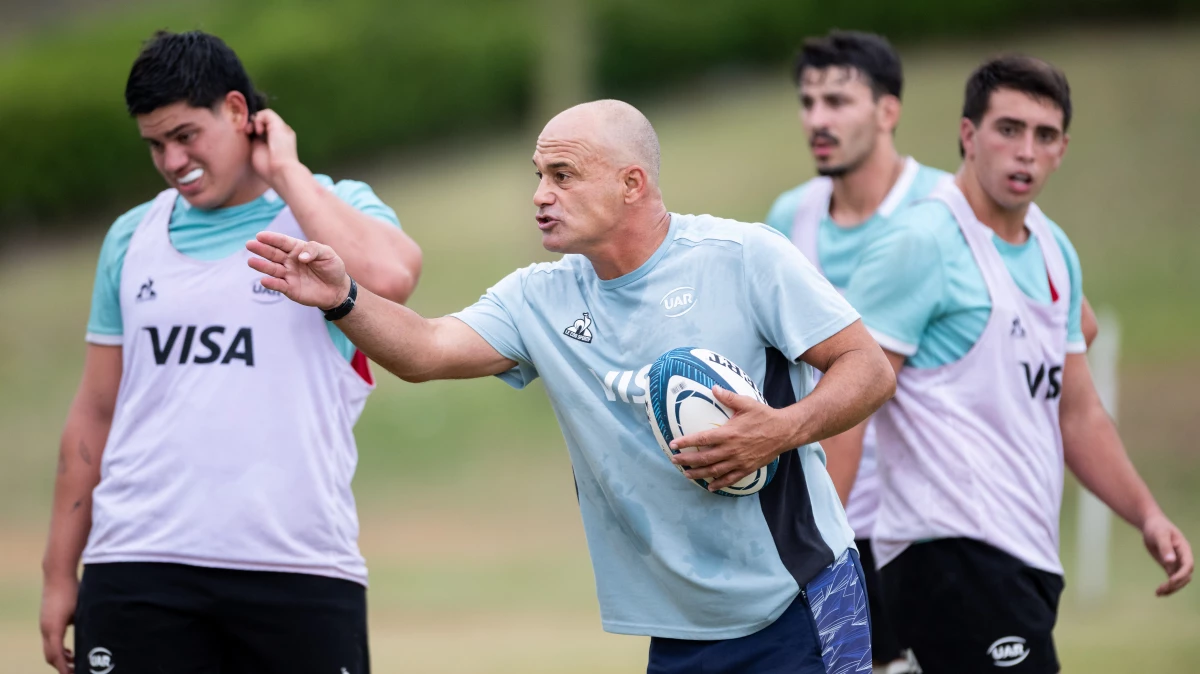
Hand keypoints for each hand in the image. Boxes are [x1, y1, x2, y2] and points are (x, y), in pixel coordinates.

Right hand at [40, 575, 77, 673]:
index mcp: (53, 629)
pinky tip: (70, 652)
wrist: (57, 575)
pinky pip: (50, 642)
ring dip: (60, 659)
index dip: (65, 668)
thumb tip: (94, 641)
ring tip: (75, 665)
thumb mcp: (81, 610)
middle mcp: (45, 629)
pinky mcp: (46, 621)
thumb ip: (84, 626)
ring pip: (49, 650)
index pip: (56, 656)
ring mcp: (44, 625)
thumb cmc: (72, 590)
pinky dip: (58, 650)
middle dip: (62, 667)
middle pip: (50, 656)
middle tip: (78, 673)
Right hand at [247, 231, 350, 309]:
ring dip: (262, 265)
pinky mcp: (290, 288)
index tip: (260, 236)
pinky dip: (271, 284)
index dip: (271, 238)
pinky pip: (278, 285)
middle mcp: (290, 261)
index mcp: (298, 249)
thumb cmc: (332, 268)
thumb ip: (313, 250)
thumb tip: (300, 256)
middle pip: (273, 254)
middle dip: (261, 249)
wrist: (338, 289)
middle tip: (249, 245)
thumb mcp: (328, 254)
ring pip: (273, 269)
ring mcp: (288, 274)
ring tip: (251, 261)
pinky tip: (264, 280)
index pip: (282, 242)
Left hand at [248, 109, 300, 188]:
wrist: (281, 171)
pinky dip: (259, 119)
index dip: (253, 129)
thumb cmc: (269, 168)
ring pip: (266, 116)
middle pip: (265, 122)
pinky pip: (267, 113)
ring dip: (255, 121)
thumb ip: (255, 142)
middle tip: (247, 133)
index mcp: (277, 141)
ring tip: (251, 131)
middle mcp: (281, 133)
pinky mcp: (280, 125)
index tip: (247, 136)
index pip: (264, 129)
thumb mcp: (258, 153)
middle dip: (253, 125)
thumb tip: (250, 133)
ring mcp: (282, 128)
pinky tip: (258, 131)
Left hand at [668, 386, 790, 490]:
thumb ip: (728, 397)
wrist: (784, 431)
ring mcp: (738, 461)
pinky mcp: (746, 468)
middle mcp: (731, 449)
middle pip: (704, 458)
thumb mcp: (746, 403)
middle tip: (675, 460)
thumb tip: (713, 388)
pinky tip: (710, 486)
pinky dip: (719, 484)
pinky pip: (730, 479)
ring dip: (698, 473)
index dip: (685, 442)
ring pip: (714, 471)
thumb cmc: (764, 416)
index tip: (673, 444)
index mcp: (728, 433)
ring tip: (687, 474)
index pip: (701, 439)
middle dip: (687, 460)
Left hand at [1141, 513, 1192, 595]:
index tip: (1170, 581)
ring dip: (1171, 588)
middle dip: (1176, 584)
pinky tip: (1159, 593)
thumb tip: (1170, 561)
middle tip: (1161, 590)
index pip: (1188, 566)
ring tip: (1158, 593)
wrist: (1151, 525)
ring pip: (1179, 580)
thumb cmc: (1157, 527)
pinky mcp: (1169, 566)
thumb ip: (1165, 547)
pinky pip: (1172, 579)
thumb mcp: (1160, 535)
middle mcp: (1183, 558)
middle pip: (1185, 576)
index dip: (1181, 575)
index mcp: (1184, 550)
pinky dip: (1167, 587)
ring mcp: (1177, 563)